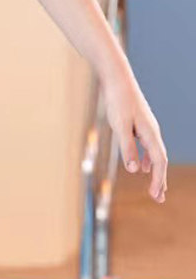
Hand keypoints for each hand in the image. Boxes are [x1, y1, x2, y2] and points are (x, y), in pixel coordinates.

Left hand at [100, 67, 167, 202]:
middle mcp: (152, 132)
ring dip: (155, 172)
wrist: (117, 79)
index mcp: (150, 134)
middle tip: (159, 199)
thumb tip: (136, 170)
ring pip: (154, 155)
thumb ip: (127, 148)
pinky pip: (147, 147)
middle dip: (161, 180)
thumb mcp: (120, 126)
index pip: (159, 162)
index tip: (156, 196)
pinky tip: (142, 167)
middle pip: (160, 161)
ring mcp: (146, 128)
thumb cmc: (118, 101)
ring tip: (155, 189)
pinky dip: (147, 159)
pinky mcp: (138, 124)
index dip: (159, 180)